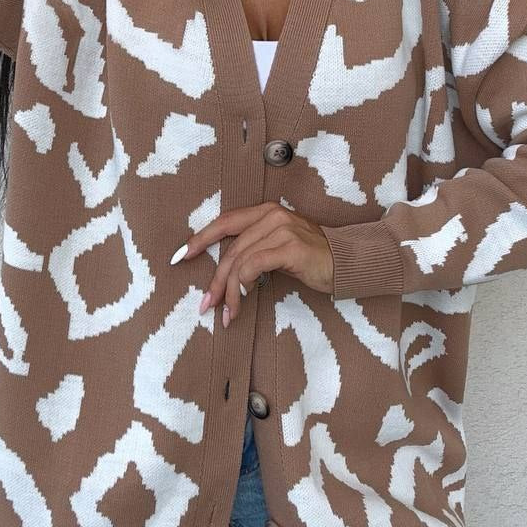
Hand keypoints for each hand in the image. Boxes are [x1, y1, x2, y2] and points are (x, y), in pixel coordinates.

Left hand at [170, 202, 334, 327]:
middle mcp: (271, 216)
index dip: (200, 239)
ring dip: (228, 292)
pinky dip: (242, 286)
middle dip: (214, 280)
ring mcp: (281, 230)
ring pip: (239, 261)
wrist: (346, 262)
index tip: (180, 257)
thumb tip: (223, 275)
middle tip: (206, 305)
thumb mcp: (278, 247)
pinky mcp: (290, 248)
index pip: (224, 222)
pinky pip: (254, 267)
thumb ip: (253, 250)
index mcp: (265, 211)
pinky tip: (241, 302)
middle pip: (230, 250)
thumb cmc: (310, 258)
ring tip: (227, 314)